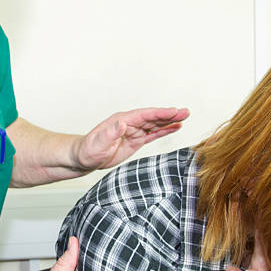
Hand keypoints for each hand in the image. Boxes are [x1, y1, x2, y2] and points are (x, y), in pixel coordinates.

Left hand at [74, 107, 189, 169]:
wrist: (83, 158)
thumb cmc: (88, 151)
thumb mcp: (97, 143)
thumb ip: (110, 133)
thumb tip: (122, 123)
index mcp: (121, 121)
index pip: (144, 115)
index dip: (159, 113)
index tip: (173, 112)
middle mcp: (129, 123)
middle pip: (152, 117)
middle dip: (169, 115)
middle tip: (186, 112)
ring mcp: (133, 131)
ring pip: (155, 125)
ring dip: (169, 121)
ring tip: (185, 117)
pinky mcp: (135, 141)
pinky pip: (152, 134)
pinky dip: (164, 131)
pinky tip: (175, 127)